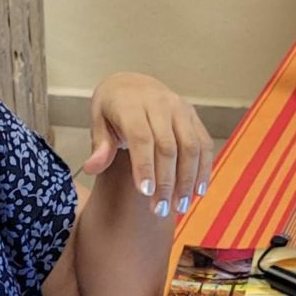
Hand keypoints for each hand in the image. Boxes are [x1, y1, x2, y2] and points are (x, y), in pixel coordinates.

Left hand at [81, 72, 212, 216]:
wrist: (134, 84)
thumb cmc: (113, 108)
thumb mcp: (98, 120)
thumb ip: (99, 145)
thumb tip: (92, 168)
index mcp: (132, 104)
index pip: (141, 137)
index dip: (145, 166)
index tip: (146, 193)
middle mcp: (160, 104)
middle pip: (168, 146)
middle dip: (166, 181)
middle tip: (161, 210)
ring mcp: (181, 109)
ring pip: (190, 147)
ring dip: (187, 180)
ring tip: (180, 207)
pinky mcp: (194, 116)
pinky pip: (204, 144)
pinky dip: (203, 169)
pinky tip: (197, 192)